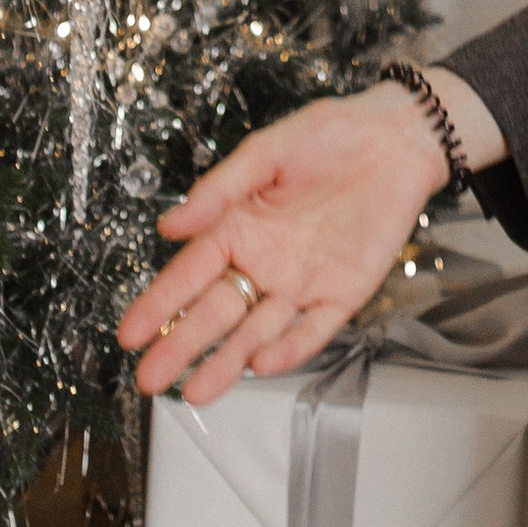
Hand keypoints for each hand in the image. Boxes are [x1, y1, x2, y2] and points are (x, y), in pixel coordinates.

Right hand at [117, 83, 461, 404]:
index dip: (159, 304)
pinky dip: (291, 347)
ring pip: (257, 331)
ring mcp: (301, 282)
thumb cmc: (330, 135)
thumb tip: (169, 225)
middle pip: (216, 312)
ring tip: (196, 391)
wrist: (397, 137)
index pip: (189, 274)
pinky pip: (313, 328)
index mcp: (238, 227)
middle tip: (150, 378)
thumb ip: (219, 190)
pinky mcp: (342, 293)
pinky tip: (263, 363)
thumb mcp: (267, 152)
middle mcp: (263, 262)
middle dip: (182, 345)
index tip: (130, 333)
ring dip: (228, 361)